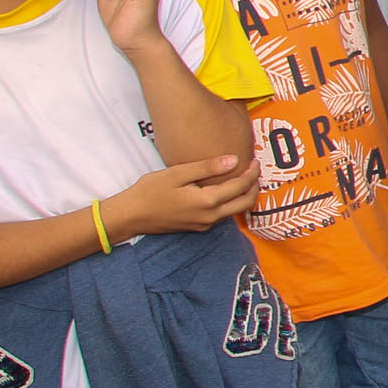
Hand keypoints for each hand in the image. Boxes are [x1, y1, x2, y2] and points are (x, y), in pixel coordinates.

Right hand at [106, 156, 256, 239]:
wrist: (131, 216)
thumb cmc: (150, 191)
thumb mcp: (177, 174)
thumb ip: (207, 167)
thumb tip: (234, 160)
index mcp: (207, 202)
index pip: (240, 187)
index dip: (252, 173)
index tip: (256, 161)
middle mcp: (210, 217)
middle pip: (245, 203)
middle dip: (254, 186)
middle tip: (255, 170)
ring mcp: (204, 224)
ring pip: (235, 211)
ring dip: (244, 195)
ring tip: (244, 177)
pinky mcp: (198, 227)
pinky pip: (223, 215)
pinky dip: (232, 202)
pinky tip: (226, 190)